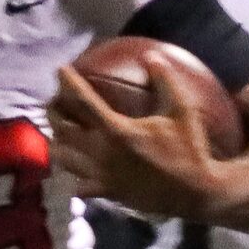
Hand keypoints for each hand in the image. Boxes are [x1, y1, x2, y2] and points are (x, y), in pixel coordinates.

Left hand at [49, 54, 218, 221]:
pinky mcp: (105, 193)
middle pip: (62, 129)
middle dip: (53, 111)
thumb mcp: (182, 111)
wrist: (195, 192)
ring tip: (60, 131)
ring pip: (62, 158)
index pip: (83, 102)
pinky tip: (76, 165)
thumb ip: (165, 82)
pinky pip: (77, 184)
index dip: (69, 84)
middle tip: (56, 100)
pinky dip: (71, 173)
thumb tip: (151, 55)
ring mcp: (100, 175)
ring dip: (57, 141)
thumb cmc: (190, 149)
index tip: (60, 69)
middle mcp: (102, 153)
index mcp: (117, 130)